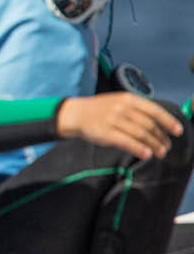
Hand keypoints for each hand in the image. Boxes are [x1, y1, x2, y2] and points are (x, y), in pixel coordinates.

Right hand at [56, 93, 184, 158]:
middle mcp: (122, 108)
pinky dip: (138, 149)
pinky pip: (126, 141)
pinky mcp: (105, 132)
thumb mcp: (119, 103)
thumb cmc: (100, 110)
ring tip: (160, 153)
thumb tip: (159, 125)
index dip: (168, 121)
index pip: (154, 110)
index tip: (178, 131)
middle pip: (148, 124)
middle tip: (166, 147)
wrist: (75, 114)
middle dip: (160, 137)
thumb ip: (137, 111)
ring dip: (153, 145)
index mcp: (128, 99)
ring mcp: (113, 120)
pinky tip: (146, 154)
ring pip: (140, 134)